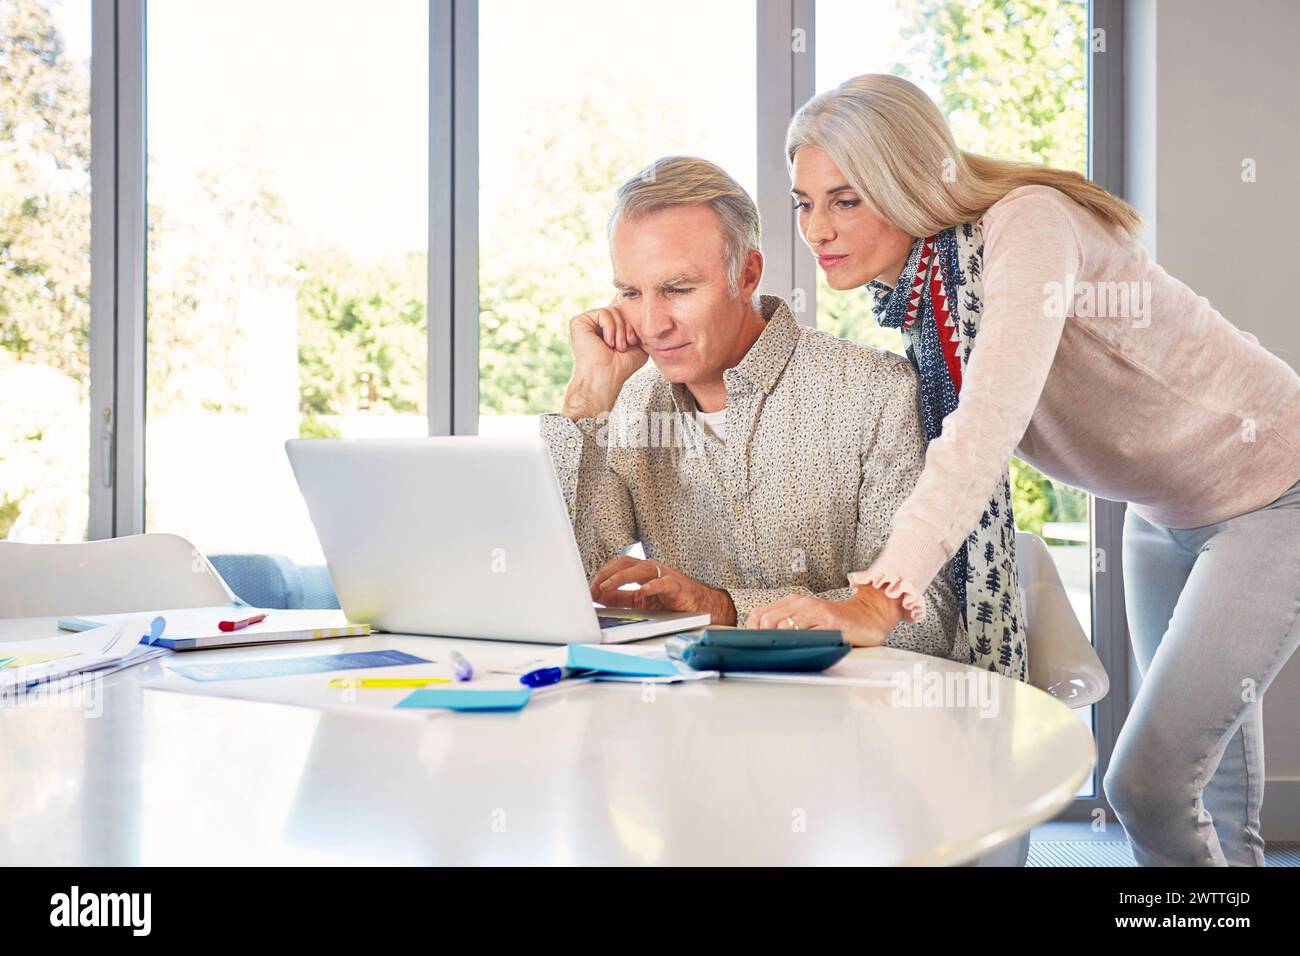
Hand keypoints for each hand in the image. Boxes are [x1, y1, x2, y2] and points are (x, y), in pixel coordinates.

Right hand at [561, 300, 648, 420]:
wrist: (606, 378)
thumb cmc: (621, 367)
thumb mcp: (636, 344)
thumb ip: (637, 329)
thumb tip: (641, 309)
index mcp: (606, 329)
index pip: (623, 314)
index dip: (631, 324)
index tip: (633, 342)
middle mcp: (595, 325)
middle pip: (619, 310)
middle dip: (627, 327)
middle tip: (625, 345)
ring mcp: (586, 323)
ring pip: (612, 310)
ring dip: (620, 330)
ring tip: (617, 346)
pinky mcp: (578, 322)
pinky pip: (603, 312)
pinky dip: (610, 327)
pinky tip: (607, 342)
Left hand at [590, 557, 736, 625]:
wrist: (701, 606)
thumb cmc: (672, 600)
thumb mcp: (640, 600)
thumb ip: (620, 598)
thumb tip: (598, 597)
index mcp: (642, 571)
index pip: (617, 566)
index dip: (602, 575)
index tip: (589, 588)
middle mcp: (651, 569)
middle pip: (624, 563)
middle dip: (606, 573)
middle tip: (593, 586)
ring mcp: (664, 575)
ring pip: (639, 569)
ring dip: (620, 577)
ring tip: (606, 586)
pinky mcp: (676, 586)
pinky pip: (663, 583)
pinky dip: (652, 586)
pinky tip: (642, 591)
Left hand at [745, 585, 906, 646]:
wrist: (869, 615)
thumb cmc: (838, 620)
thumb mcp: (809, 617)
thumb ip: (789, 624)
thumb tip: (764, 642)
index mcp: (794, 602)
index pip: (759, 614)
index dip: (752, 632)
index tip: (755, 645)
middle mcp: (803, 603)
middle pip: (767, 620)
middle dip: (763, 639)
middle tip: (767, 653)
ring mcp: (816, 612)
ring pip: (784, 626)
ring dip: (778, 643)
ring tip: (780, 654)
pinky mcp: (830, 623)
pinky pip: (808, 635)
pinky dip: (799, 645)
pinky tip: (800, 653)